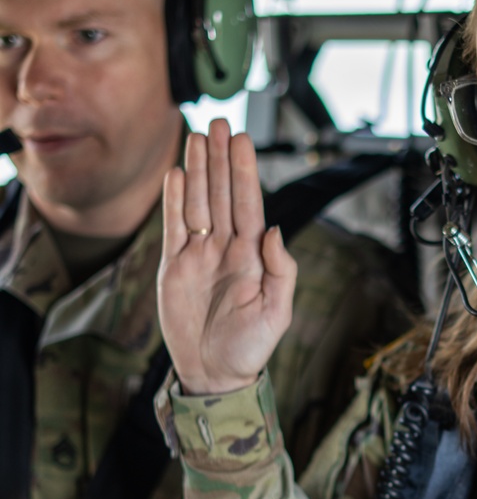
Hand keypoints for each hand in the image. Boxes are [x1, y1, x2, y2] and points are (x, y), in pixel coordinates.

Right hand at [158, 118, 296, 395]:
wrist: (214, 374)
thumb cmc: (250, 348)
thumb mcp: (276, 314)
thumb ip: (281, 272)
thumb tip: (274, 230)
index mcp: (253, 256)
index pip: (248, 204)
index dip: (244, 172)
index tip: (243, 141)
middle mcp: (226, 249)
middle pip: (222, 194)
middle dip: (221, 159)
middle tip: (221, 123)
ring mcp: (199, 256)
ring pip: (198, 203)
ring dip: (197, 170)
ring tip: (197, 137)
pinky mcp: (176, 267)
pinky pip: (174, 227)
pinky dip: (173, 201)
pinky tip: (175, 175)